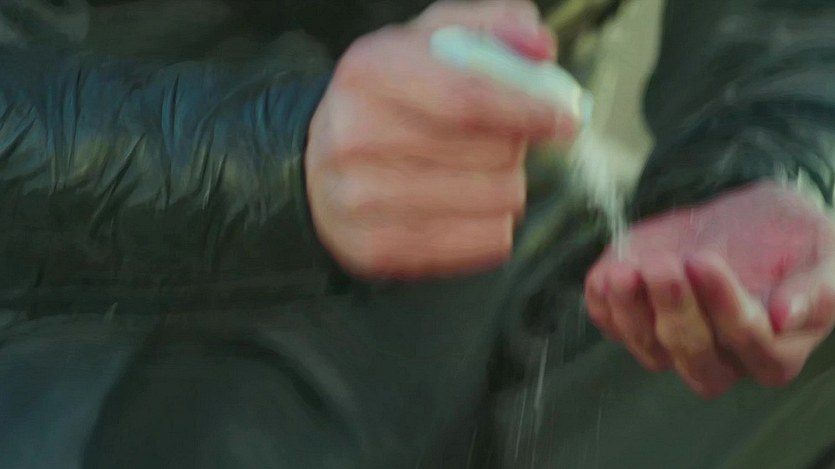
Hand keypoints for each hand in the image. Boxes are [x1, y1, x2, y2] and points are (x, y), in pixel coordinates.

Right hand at [306, 0, 573, 279]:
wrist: (317, 163)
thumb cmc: (390, 98)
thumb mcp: (430, 42)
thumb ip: (492, 27)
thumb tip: (540, 47)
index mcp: (371, 71)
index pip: (468, 99)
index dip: (530, 110)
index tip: (566, 119)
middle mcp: (355, 137)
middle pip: (491, 154)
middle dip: (514, 146)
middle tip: (496, 140)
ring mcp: (360, 200)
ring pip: (495, 203)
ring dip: (505, 186)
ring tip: (475, 173)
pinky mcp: (376, 250)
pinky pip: (482, 244)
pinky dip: (492, 226)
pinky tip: (466, 208)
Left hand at [585, 182, 834, 397]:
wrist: (745, 219)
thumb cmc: (792, 239)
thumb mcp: (825, 253)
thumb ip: (820, 288)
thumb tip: (788, 317)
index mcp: (774, 351)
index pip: (750, 345)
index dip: (725, 308)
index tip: (704, 261)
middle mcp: (720, 359)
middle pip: (694, 356)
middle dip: (676, 311)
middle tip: (666, 266)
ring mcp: (672, 342)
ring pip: (648, 347)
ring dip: (631, 311)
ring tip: (626, 271)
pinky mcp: (634, 319)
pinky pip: (612, 325)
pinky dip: (603, 304)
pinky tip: (605, 275)